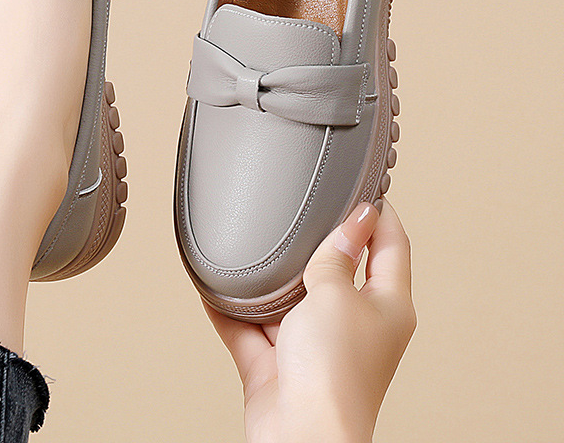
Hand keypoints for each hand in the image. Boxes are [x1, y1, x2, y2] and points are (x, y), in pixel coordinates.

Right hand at [207, 200, 415, 442]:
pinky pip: (252, 329)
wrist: (300, 437)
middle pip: (338, 272)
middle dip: (316, 246)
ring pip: (291, 301)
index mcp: (388, 307)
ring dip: (270, 283)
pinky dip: (232, 311)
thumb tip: (357, 220)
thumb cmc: (334, 374)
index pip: (392, 246)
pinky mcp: (280, 366)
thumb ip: (339, 255)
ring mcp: (316, 346)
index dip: (379, 214)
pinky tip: (213, 290)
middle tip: (300, 211)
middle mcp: (354, 326)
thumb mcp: (337, 294)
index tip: (363, 187)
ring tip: (252, 249)